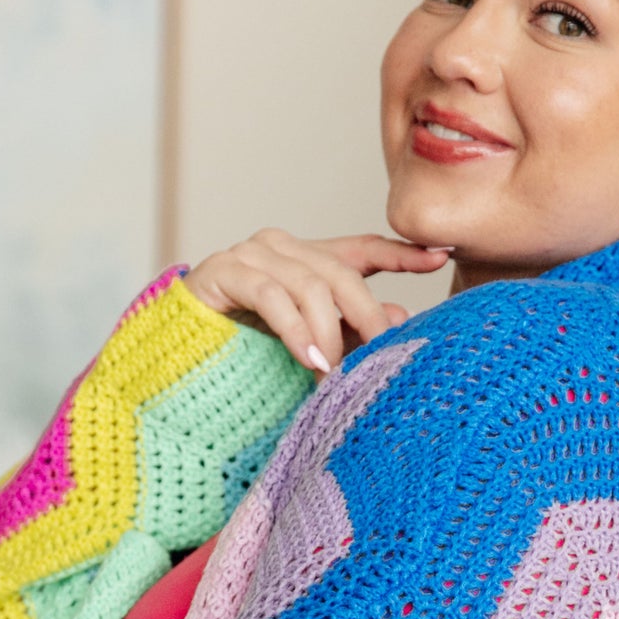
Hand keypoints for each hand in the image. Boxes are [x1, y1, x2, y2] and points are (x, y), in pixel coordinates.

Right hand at [183, 229, 451, 374]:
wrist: (178, 358)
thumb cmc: (246, 352)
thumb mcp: (311, 343)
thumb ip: (351, 330)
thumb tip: (400, 318)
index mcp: (306, 259)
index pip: (363, 249)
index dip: (402, 254)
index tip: (441, 257)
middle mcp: (281, 247)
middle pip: (341, 273)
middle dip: (367, 314)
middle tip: (384, 350)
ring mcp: (251, 255)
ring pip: (310, 285)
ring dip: (329, 333)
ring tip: (336, 371)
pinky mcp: (223, 271)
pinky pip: (271, 297)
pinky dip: (295, 331)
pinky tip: (310, 359)